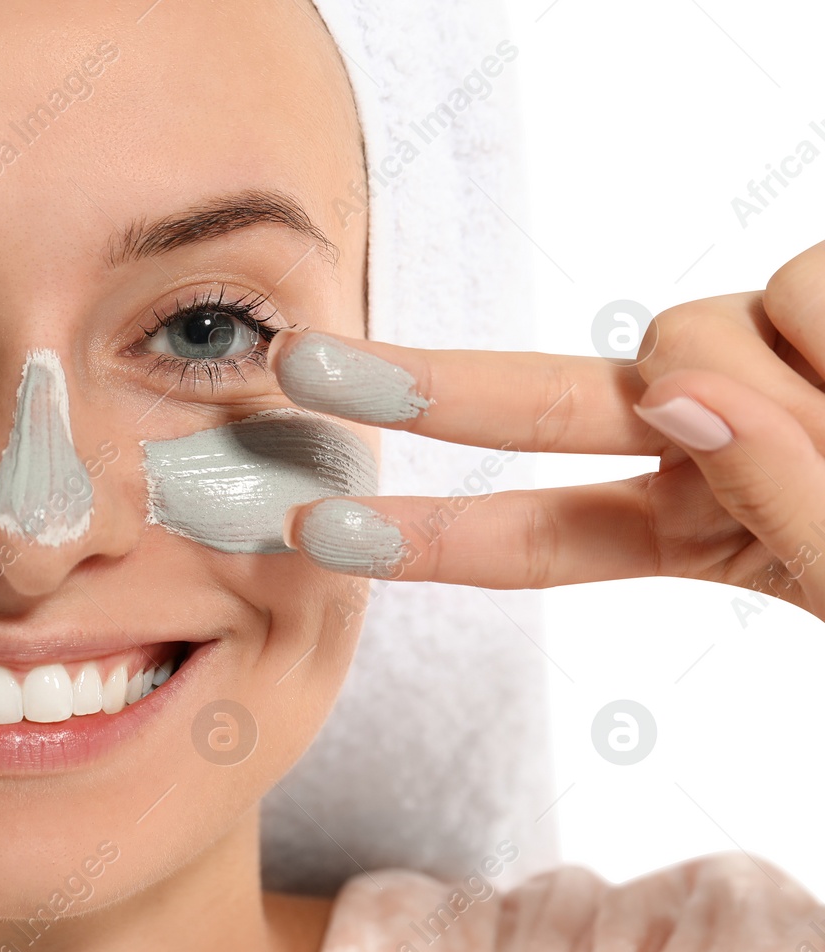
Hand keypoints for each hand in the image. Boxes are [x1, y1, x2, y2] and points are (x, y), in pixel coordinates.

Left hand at [273, 239, 824, 622]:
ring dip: (787, 386)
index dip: (426, 539)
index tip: (314, 530)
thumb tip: (681, 396)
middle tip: (299, 365)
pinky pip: (798, 290)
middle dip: (417, 387)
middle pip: (540, 406)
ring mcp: (750, 363)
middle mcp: (704, 439)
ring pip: (688, 338)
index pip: (540, 540)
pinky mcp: (805, 294)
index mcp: (696, 532)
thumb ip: (780, 500)